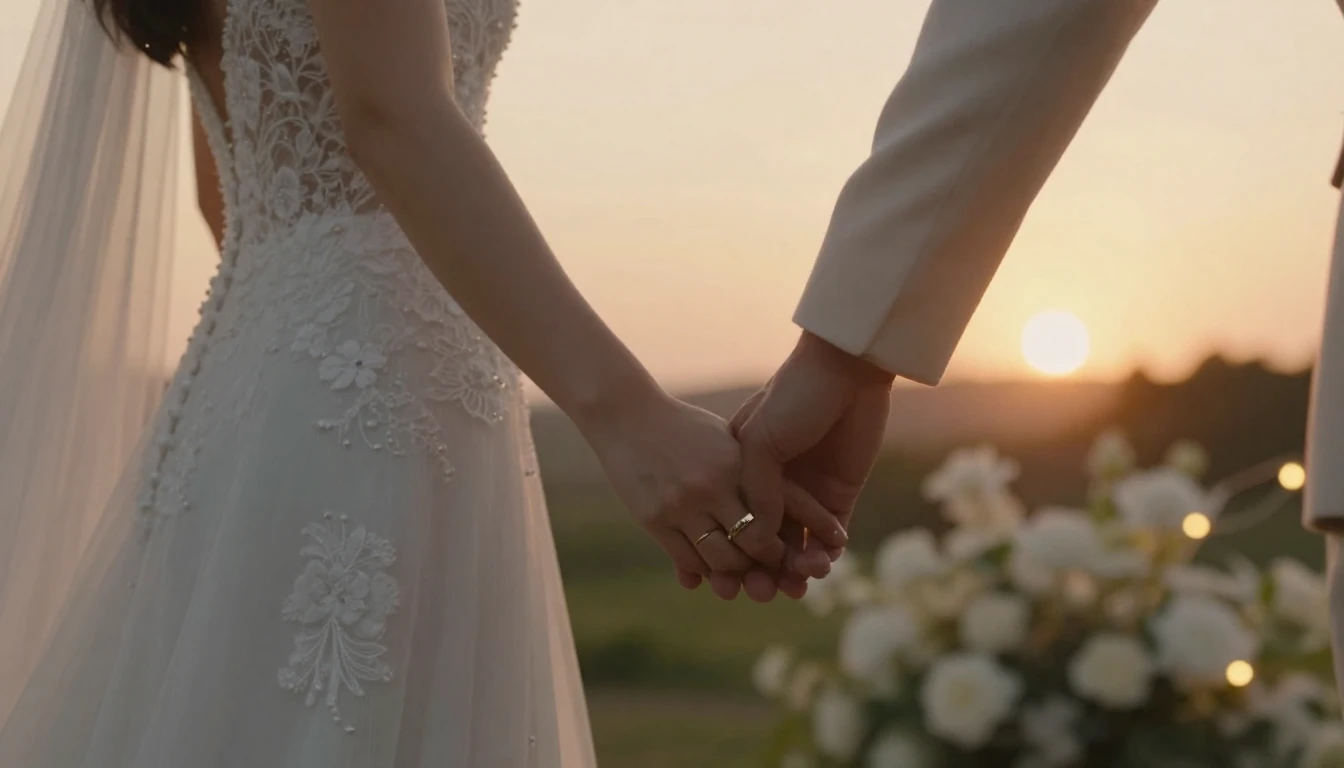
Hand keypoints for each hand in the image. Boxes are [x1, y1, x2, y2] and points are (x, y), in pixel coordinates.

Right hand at [577, 388, 830, 600]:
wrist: (627, 415)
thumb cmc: (684, 426)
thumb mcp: (724, 439)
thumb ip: (751, 470)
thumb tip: (786, 506)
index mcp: (736, 464)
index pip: (775, 513)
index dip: (788, 538)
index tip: (789, 550)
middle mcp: (712, 487)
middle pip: (751, 544)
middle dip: (763, 563)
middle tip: (766, 569)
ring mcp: (681, 506)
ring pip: (719, 560)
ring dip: (732, 572)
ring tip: (736, 570)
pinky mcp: (654, 519)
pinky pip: (686, 560)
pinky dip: (701, 570)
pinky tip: (706, 567)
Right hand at [731, 332, 892, 577]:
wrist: (845, 369)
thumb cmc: (793, 397)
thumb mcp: (761, 441)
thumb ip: (757, 491)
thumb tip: (754, 543)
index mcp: (745, 470)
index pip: (737, 521)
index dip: (733, 552)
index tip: (729, 580)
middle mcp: (774, 485)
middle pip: (766, 541)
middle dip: (764, 569)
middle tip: (763, 592)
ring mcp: (808, 492)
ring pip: (798, 544)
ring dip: (796, 566)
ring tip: (800, 580)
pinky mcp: (840, 495)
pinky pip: (830, 536)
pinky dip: (825, 554)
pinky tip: (821, 564)